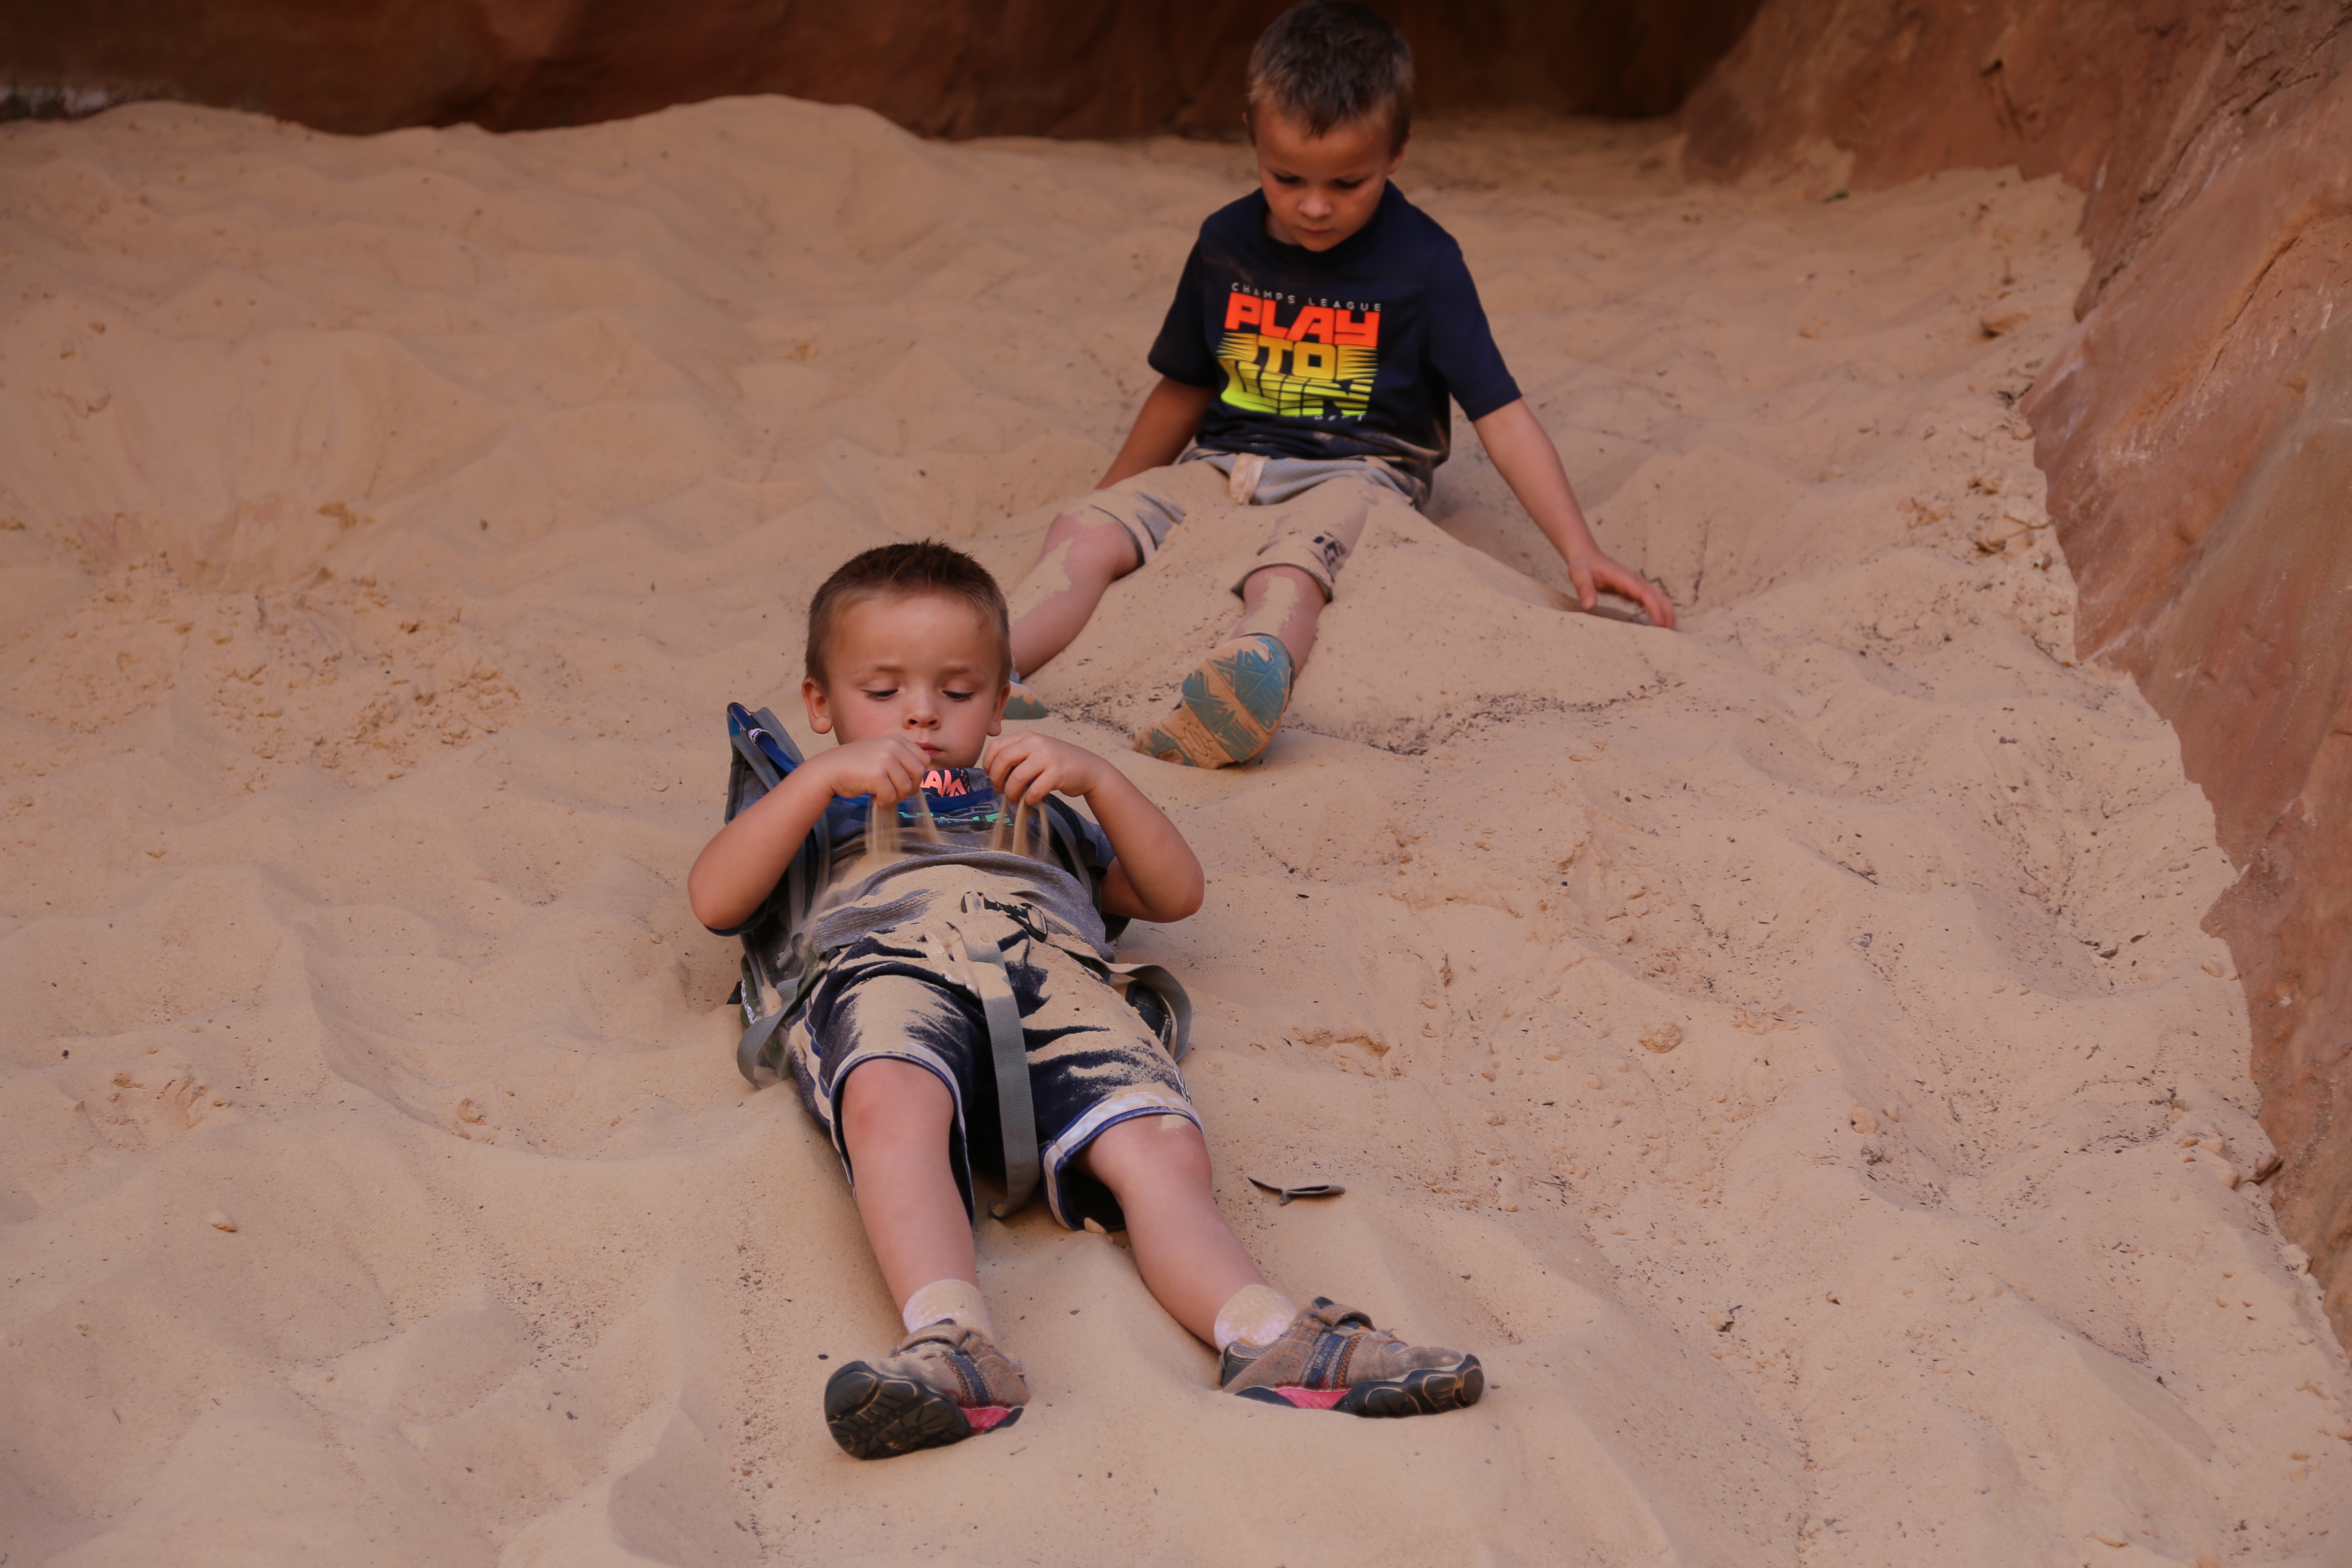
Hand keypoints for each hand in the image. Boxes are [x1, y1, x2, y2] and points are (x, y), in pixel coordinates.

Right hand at [810, 735, 934, 803]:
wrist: (829, 769)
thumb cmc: (856, 765)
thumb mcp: (881, 753)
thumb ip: (900, 760)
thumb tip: (920, 780)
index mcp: (897, 739)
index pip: (923, 760)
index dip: (917, 776)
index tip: (904, 782)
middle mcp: (893, 746)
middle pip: (919, 773)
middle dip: (909, 788)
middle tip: (894, 793)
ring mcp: (885, 759)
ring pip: (906, 787)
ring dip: (896, 797)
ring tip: (882, 795)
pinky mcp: (876, 775)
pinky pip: (891, 796)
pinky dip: (884, 802)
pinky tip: (874, 798)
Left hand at [985, 732, 1106, 805]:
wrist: (1088, 768)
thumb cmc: (1058, 762)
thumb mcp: (1036, 751)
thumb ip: (1017, 755)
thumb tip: (994, 774)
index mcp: (1027, 736)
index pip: (996, 747)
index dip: (988, 765)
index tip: (992, 776)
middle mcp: (1036, 743)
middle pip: (1002, 760)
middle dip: (996, 779)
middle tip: (1000, 790)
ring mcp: (1047, 757)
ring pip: (1016, 777)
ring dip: (1011, 793)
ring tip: (1014, 799)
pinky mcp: (1057, 773)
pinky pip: (1034, 790)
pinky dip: (1029, 800)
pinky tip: (1031, 801)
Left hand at [1567, 550, 1677, 630]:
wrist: (1585, 556)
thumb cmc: (1583, 566)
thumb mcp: (1579, 576)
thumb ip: (1585, 589)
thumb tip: (1589, 606)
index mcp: (1625, 578)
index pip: (1645, 594)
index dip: (1655, 608)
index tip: (1660, 624)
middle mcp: (1634, 581)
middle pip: (1658, 596)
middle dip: (1667, 612)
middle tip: (1673, 633)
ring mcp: (1635, 585)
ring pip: (1657, 597)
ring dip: (1666, 611)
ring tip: (1672, 631)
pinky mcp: (1632, 590)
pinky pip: (1649, 600)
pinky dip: (1658, 610)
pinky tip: (1660, 624)